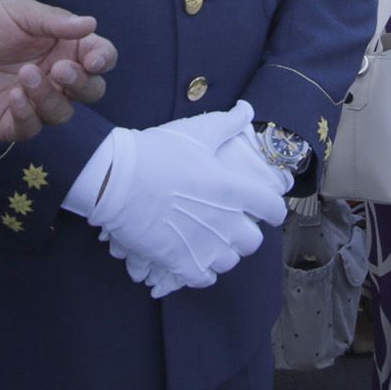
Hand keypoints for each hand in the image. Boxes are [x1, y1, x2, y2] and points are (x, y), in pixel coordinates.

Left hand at [0, 0, 116, 141]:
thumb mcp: (17, 12)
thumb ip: (53, 21)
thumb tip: (91, 23)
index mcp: (65, 47)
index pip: (100, 57)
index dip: (103, 60)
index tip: (92, 60)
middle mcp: (56, 77)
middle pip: (90, 91)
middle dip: (80, 83)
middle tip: (58, 69)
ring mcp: (35, 102)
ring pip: (62, 113)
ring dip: (49, 97)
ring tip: (26, 76)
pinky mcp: (10, 122)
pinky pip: (31, 128)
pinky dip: (27, 114)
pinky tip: (14, 96)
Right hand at [87, 105, 288, 298]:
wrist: (117, 179)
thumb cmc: (158, 152)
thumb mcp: (196, 132)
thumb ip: (227, 123)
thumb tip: (246, 110)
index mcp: (233, 189)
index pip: (273, 208)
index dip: (272, 208)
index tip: (264, 208)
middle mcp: (225, 222)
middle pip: (252, 241)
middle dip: (245, 233)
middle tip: (230, 223)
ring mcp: (203, 245)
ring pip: (229, 261)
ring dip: (223, 252)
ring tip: (210, 240)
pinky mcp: (180, 262)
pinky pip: (205, 278)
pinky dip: (203, 271)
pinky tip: (194, 257)